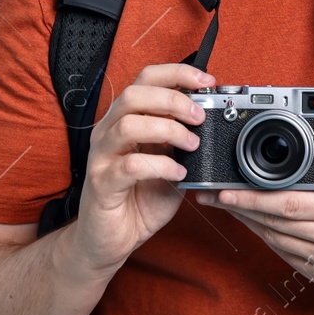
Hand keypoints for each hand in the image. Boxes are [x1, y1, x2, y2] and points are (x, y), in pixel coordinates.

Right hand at [71, 63, 212, 275]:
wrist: (110, 241)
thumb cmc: (138, 199)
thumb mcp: (168, 163)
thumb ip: (181, 141)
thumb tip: (211, 120)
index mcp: (124, 120)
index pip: (145, 79)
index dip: (176, 73)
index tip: (206, 81)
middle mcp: (108, 132)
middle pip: (135, 95)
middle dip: (174, 100)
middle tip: (200, 117)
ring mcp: (102, 158)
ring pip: (129, 125)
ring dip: (168, 130)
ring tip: (193, 145)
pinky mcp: (102, 184)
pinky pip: (130, 165)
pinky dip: (160, 166)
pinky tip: (179, 175)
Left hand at [196, 122, 313, 304]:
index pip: (290, 203)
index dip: (254, 197)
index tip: (229, 188)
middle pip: (274, 221)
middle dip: (239, 207)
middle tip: (211, 195)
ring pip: (274, 239)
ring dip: (246, 223)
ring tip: (223, 206)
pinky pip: (283, 255)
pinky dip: (264, 238)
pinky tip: (251, 224)